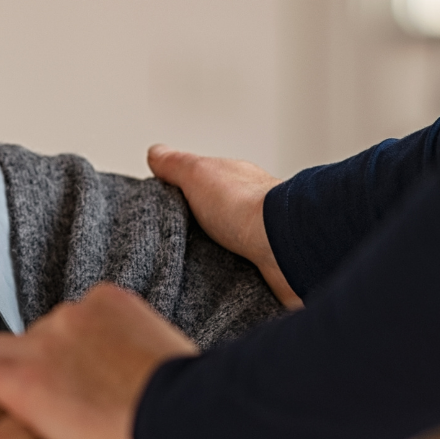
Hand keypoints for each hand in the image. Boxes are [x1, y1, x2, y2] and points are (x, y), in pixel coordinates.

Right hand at [147, 145, 298, 308]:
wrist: (283, 246)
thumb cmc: (247, 208)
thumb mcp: (197, 173)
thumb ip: (175, 164)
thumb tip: (156, 152)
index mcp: (234, 182)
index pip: (202, 186)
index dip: (180, 197)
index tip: (158, 211)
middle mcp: (249, 209)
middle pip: (213, 219)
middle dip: (193, 233)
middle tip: (168, 247)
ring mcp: (259, 239)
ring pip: (226, 249)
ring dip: (210, 257)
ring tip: (184, 271)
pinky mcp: (265, 268)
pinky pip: (239, 274)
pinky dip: (226, 279)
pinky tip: (210, 285)